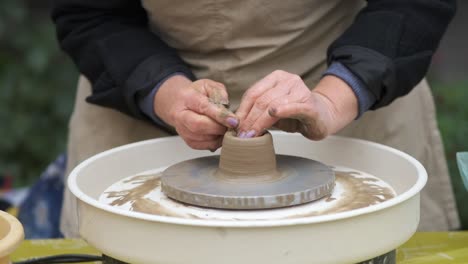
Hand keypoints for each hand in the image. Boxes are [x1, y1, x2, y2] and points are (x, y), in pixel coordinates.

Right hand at [154, 76, 238, 149]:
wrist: (180, 104)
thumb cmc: (197, 93)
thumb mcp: (209, 85)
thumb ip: (219, 93)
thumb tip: (227, 108)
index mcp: (187, 98)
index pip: (203, 107)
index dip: (220, 115)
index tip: (233, 121)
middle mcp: (181, 116)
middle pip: (199, 126)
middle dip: (219, 128)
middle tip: (232, 125)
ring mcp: (183, 131)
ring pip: (204, 138)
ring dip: (219, 135)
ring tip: (226, 127)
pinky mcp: (189, 141)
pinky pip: (206, 146)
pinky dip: (217, 141)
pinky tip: (220, 133)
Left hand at [236, 70, 357, 139]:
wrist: (323, 117)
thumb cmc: (295, 114)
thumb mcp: (273, 110)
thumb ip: (257, 111)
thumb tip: (235, 122)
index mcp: (276, 78)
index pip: (253, 93)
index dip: (242, 110)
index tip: (234, 125)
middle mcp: (289, 80)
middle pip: (261, 100)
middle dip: (248, 119)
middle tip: (241, 134)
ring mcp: (301, 91)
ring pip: (272, 105)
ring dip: (259, 123)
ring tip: (250, 135)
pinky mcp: (310, 105)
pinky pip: (293, 107)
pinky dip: (282, 111)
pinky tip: (273, 115)